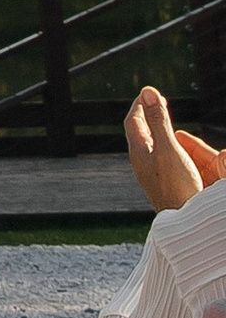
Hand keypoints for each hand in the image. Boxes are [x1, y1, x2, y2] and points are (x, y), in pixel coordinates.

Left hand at [125, 87, 221, 214]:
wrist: (183, 225)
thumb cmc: (176, 186)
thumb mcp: (169, 149)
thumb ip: (158, 121)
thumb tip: (147, 92)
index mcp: (139, 152)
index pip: (133, 121)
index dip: (140, 105)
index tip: (150, 93)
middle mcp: (141, 162)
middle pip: (139, 132)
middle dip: (147, 115)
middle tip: (157, 103)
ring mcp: (150, 174)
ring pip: (149, 145)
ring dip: (156, 130)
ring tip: (166, 122)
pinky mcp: (161, 184)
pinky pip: (158, 157)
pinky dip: (164, 145)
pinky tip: (174, 150)